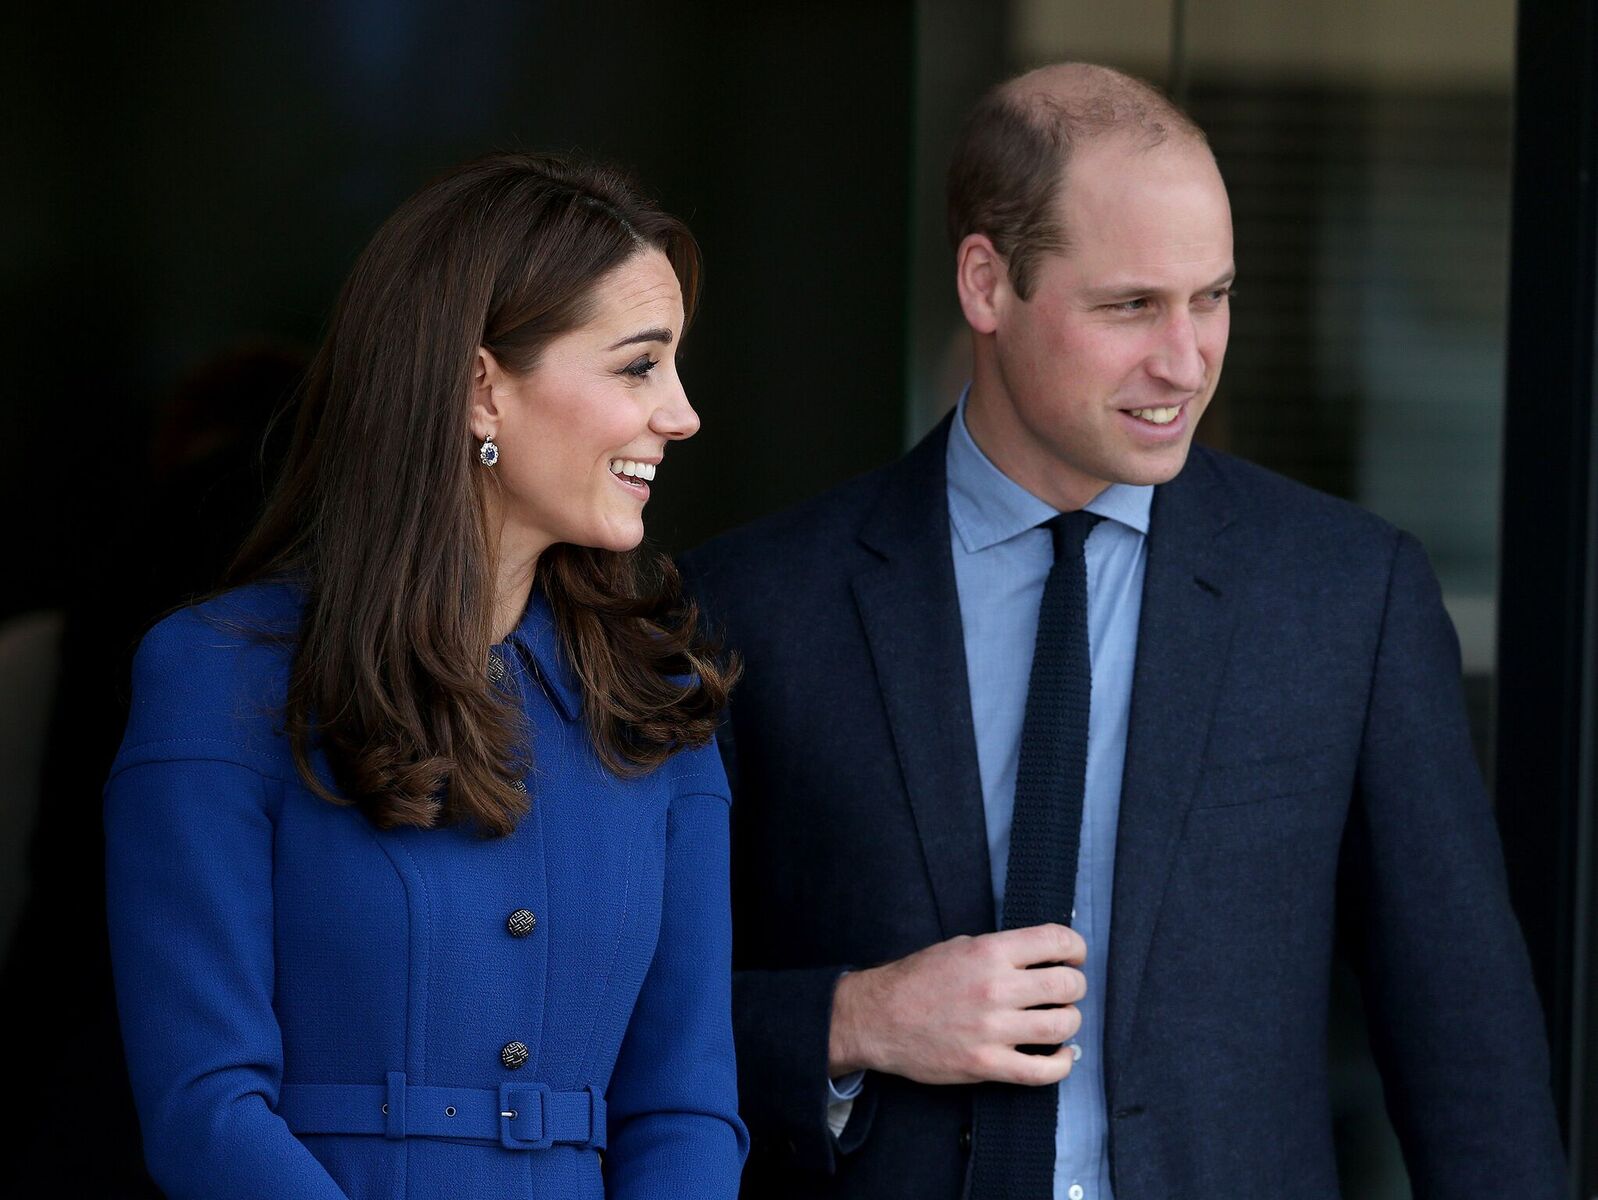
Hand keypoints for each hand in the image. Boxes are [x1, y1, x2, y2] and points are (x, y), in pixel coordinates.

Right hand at [828, 924, 1085, 1085]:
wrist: (879, 1018)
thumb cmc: (918, 980)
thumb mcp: (959, 946)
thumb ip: (1001, 951)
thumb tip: (1042, 955)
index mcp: (989, 952)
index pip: (1056, 941)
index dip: (1075, 948)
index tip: (1073, 956)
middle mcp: (995, 988)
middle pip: (1067, 985)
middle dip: (1074, 986)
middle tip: (1065, 990)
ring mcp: (993, 1029)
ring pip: (1062, 1025)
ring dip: (1069, 1021)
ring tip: (1058, 1020)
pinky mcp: (987, 1064)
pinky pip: (1043, 1071)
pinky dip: (1061, 1063)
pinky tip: (1058, 1054)